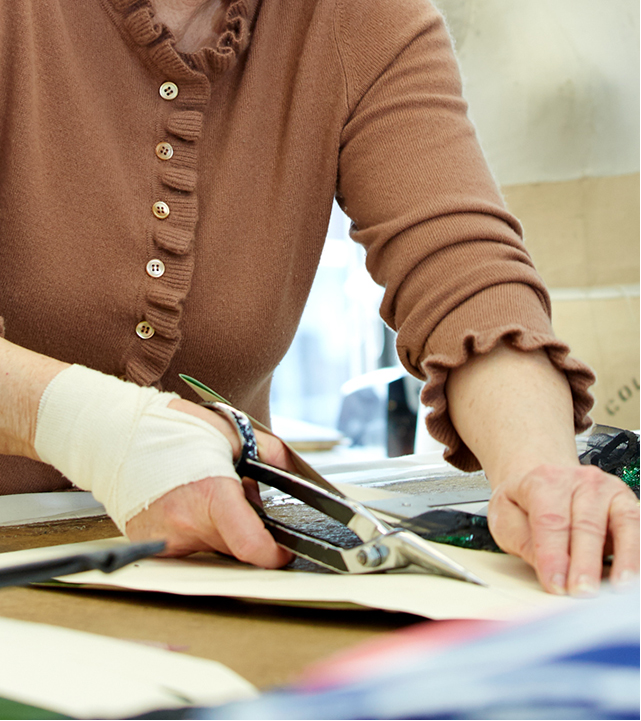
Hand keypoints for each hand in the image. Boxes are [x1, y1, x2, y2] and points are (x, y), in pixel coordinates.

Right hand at [126, 399, 293, 567]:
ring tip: (208, 495)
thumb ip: (269, 452)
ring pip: (212, 548)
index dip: (274, 554)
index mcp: (210, 494)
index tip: (282, 550)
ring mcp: (165, 539)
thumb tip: (292, 473)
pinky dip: (196, 531)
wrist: (114, 436)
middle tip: (241, 500)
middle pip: (235, 547)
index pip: (250, 546)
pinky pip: (188, 546)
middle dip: (248, 530)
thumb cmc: (167, 429)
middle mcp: (185, 524)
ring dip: (221, 530)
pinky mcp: (151, 545)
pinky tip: (188, 505)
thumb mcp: (230, 430)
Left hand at [487, 463, 639, 595]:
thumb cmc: (525, 502)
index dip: (553, 555)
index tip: (555, 584)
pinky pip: (638, 527)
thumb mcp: (505, 517)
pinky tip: (632, 574)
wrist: (545, 480)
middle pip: (586, 525)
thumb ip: (523, 542)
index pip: (550, 521)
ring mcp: (609, 490)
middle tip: (582, 592)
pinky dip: (636, 552)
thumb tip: (550, 571)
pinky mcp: (628, 504)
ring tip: (619, 586)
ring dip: (624, 558)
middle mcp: (581, 480)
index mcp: (544, 481)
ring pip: (623, 523)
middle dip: (585, 563)